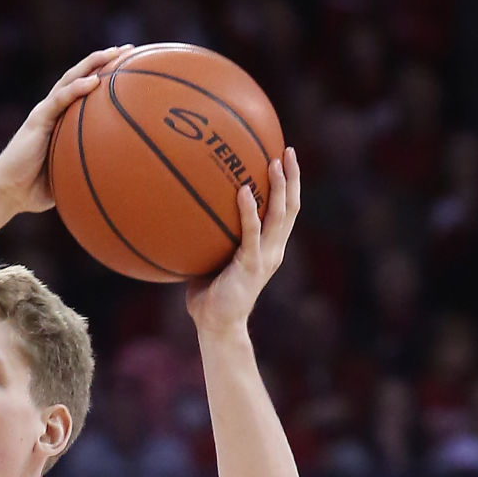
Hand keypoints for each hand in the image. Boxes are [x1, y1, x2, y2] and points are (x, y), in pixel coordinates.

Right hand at [0, 44, 134, 213]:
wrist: (6, 191)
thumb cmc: (33, 189)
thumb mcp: (66, 174)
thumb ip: (85, 167)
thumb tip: (114, 177)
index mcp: (58, 120)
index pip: (81, 89)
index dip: (103, 75)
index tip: (128, 67)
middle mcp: (51, 110)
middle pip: (79, 75)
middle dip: (103, 60)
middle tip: (129, 50)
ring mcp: (44, 112)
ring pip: (70, 79)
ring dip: (93, 64)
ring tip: (115, 53)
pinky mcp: (37, 119)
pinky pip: (60, 99)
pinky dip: (77, 88)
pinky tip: (94, 81)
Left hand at [186, 147, 300, 333]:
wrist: (216, 326)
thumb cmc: (209, 295)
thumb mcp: (209, 261)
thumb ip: (208, 239)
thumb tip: (185, 214)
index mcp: (267, 247)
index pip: (285, 211)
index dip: (289, 186)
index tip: (284, 158)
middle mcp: (273, 249)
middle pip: (291, 207)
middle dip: (292, 178)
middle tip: (288, 150)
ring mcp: (265, 257)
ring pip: (281, 215)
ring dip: (280, 187)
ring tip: (274, 161)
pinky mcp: (251, 266)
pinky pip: (251, 233)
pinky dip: (249, 212)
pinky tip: (243, 191)